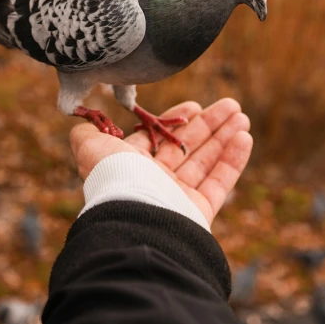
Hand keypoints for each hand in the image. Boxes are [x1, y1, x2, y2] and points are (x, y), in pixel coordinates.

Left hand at [70, 98, 251, 225]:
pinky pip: (220, 182)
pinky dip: (233, 159)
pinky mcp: (198, 212)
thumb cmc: (114, 177)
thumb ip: (86, 134)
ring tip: (241, 116)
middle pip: (187, 147)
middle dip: (209, 125)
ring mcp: (177, 197)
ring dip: (224, 137)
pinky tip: (244, 137)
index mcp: (131, 166)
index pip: (157, 140)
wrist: (134, 218)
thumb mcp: (92, 148)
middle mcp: (154, 182)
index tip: (195, 106)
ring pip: (206, 161)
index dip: (176, 121)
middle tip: (230, 106)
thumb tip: (80, 119)